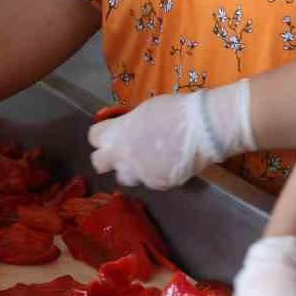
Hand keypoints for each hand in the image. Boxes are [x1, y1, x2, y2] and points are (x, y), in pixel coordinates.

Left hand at [88, 80, 254, 188]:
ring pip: (124, 177)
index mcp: (116, 134)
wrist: (202, 128)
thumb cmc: (174, 111)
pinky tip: (168, 162)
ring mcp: (140, 174)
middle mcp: (122, 158)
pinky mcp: (158, 185)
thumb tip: (127, 130)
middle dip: (108, 158)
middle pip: (98, 163)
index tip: (111, 133)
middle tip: (122, 151)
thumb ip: (128, 125)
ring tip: (148, 158)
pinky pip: (150, 181)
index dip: (102, 135)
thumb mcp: (144, 111)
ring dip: (131, 169)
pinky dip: (156, 174)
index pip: (93, 138)